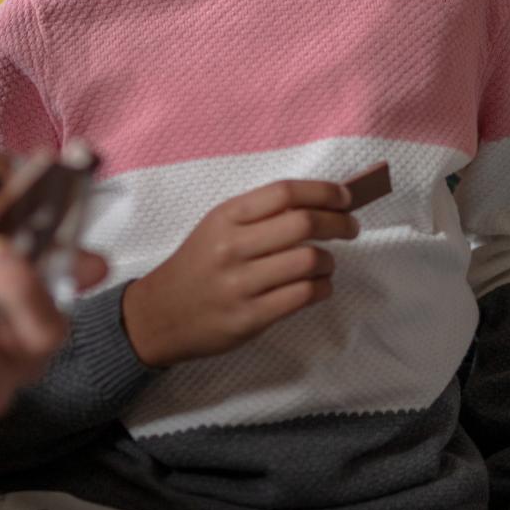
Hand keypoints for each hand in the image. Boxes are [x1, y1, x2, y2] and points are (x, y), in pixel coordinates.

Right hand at [121, 180, 358, 367]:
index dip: (324, 192)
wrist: (159, 314)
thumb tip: (320, 203)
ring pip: (308, 261)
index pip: (285, 193)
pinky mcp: (249, 318)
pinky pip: (302, 296)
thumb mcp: (217, 227)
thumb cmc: (197, 265)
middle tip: (350, 228)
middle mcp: (232, 247)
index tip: (346, 197)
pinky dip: (322, 288)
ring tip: (326, 263)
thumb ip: (261, 215)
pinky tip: (318, 286)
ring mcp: (240, 284)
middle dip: (339, 223)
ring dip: (329, 261)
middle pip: (303, 223)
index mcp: (226, 217)